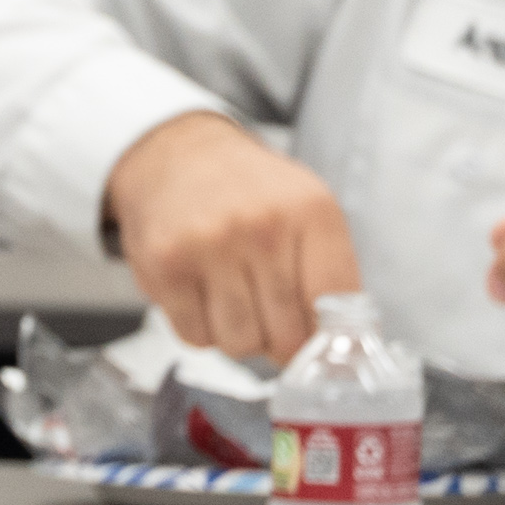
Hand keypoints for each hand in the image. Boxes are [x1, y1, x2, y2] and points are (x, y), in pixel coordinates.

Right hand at [101, 110, 361, 360]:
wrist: (177, 156)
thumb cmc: (249, 193)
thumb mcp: (307, 212)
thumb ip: (331, 274)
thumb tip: (340, 348)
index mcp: (312, 212)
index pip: (335, 308)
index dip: (325, 339)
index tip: (316, 344)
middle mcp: (262, 227)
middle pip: (286, 335)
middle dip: (278, 340)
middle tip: (268, 319)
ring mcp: (209, 246)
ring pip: (239, 343)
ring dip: (238, 337)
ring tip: (234, 304)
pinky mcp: (164, 265)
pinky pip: (195, 336)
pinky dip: (201, 330)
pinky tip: (201, 297)